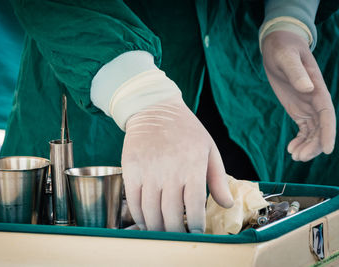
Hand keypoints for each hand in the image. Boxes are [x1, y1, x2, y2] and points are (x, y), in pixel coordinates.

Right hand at [121, 95, 233, 232]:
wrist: (155, 109)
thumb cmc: (186, 129)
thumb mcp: (209, 148)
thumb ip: (218, 178)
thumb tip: (227, 204)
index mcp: (192, 166)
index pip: (195, 206)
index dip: (196, 226)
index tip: (196, 234)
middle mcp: (170, 171)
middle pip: (171, 215)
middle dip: (176, 232)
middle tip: (178, 237)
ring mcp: (148, 171)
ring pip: (151, 212)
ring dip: (156, 228)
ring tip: (162, 232)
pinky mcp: (131, 169)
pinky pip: (133, 201)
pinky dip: (138, 216)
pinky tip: (145, 220)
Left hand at [262, 31, 335, 160]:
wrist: (278, 45)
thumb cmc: (284, 48)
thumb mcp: (287, 57)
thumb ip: (296, 72)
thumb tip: (307, 88)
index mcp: (317, 88)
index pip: (327, 114)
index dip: (328, 132)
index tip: (327, 150)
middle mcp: (315, 99)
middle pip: (320, 127)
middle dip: (313, 144)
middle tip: (299, 157)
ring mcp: (307, 105)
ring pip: (313, 131)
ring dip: (306, 145)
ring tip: (294, 157)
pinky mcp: (298, 108)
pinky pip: (303, 128)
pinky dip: (300, 140)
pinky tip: (291, 149)